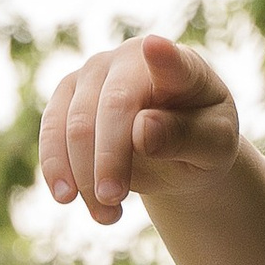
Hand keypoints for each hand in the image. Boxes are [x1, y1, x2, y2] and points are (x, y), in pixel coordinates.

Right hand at [38, 34, 239, 224]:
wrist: (179, 150)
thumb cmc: (203, 142)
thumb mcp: (213, 147)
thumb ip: (185, 136)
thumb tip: (141, 129)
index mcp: (180, 65)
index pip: (171, 61)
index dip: (162, 58)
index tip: (155, 49)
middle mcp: (131, 59)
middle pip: (110, 106)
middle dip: (107, 158)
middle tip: (112, 201)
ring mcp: (94, 73)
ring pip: (72, 123)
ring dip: (82, 175)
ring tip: (106, 216)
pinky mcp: (68, 96)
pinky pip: (50, 133)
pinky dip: (57, 171)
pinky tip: (70, 199)